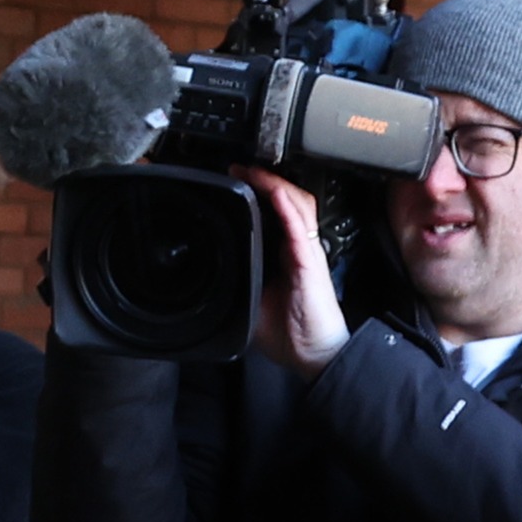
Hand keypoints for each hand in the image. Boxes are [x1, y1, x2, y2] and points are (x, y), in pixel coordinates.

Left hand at [244, 169, 348, 376]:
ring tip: (253, 171)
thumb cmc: (289, 331)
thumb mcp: (251, 299)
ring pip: (295, 204)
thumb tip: (208, 271)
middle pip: (285, 200)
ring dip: (274, 184)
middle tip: (238, 167)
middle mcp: (297, 246)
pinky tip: (275, 191)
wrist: (313, 354)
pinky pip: (301, 226)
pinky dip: (287, 206)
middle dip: (263, 180)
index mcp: (283, 253)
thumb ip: (237, 278)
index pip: (273, 212)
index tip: (234, 179)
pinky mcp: (311, 260)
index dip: (257, 192)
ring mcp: (306, 250)